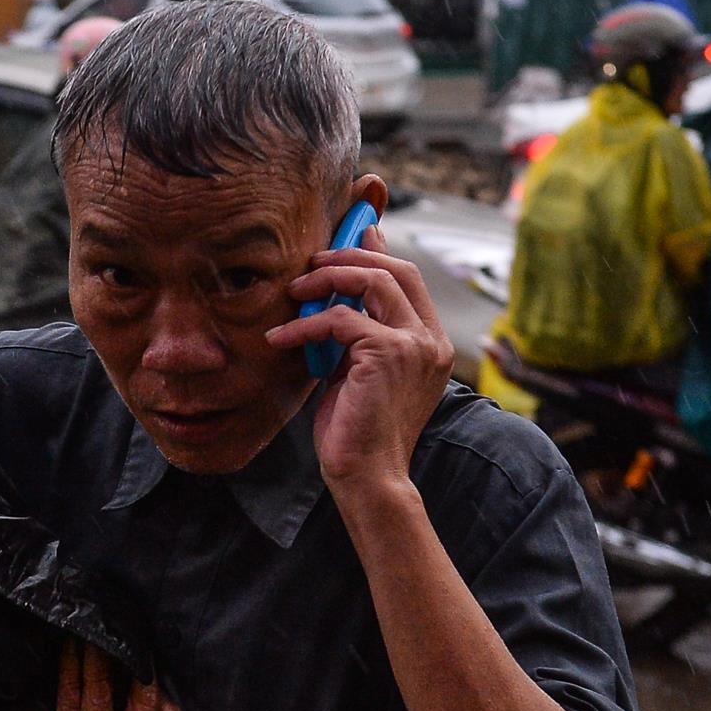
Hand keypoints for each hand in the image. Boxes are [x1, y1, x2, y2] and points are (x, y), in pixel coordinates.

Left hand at [23, 641, 179, 710]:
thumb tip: (162, 704)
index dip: (161, 685)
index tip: (150, 660)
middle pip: (141, 697)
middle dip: (134, 661)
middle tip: (125, 632)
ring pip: (102, 690)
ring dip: (98, 655)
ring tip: (94, 630)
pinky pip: (69, 698)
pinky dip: (70, 669)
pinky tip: (69, 649)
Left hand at [265, 224, 454, 500]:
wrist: (366, 475)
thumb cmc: (355, 430)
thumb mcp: (356, 373)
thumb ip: (355, 337)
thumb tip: (335, 304)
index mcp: (430, 344)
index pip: (410, 279)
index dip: (378, 251)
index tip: (352, 235)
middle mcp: (430, 340)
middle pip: (397, 269)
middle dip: (350, 256)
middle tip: (312, 262)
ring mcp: (414, 345)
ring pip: (374, 281)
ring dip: (327, 279)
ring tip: (294, 291)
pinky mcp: (387, 354)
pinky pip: (340, 318)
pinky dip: (305, 323)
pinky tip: (279, 338)